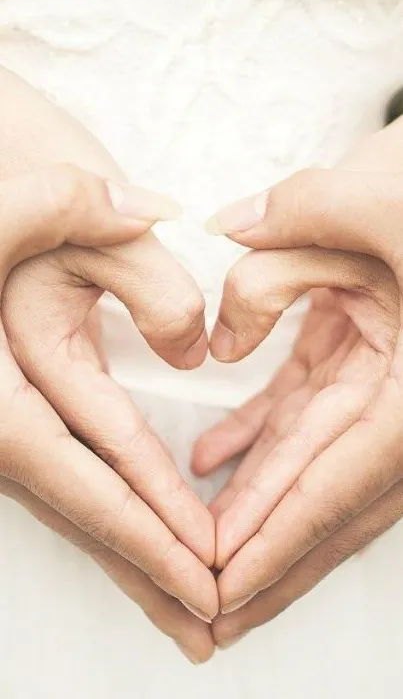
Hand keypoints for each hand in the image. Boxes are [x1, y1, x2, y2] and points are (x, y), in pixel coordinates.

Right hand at [0, 165, 215, 662]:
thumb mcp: (28, 208)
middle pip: (81, 517)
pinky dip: (112, 521)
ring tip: (187, 607)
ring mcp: (1, 429)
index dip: (151, 525)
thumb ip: (100, 233)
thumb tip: (193, 339)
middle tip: (209, 624)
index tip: (207, 567)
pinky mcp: (16, 420)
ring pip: (75, 510)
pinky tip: (144, 538)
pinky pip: (69, 484)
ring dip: (133, 560)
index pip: (87, 475)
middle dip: (148, 573)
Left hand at [193, 118, 402, 646]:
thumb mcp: (370, 202)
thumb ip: (284, 246)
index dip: (277, 538)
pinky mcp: (361, 359)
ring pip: (318, 466)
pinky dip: (260, 438)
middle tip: (209, 609)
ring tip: (204, 554)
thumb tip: (219, 333)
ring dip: (262, 511)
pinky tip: (213, 455)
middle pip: (333, 502)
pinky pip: (308, 414)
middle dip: (270, 559)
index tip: (223, 583)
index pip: (340, 482)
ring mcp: (385, 385)